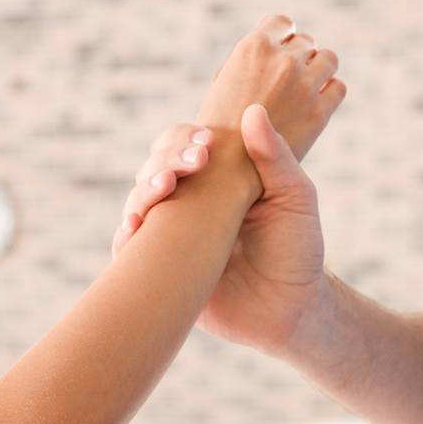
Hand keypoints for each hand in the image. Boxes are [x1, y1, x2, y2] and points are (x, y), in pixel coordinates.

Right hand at [116, 104, 331, 353]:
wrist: (289, 311)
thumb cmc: (298, 251)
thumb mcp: (295, 198)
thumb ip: (275, 157)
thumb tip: (253, 112)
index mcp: (218, 181)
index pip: (185, 147)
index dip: (183, 140)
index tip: (204, 145)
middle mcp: (190, 205)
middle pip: (155, 171)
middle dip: (162, 163)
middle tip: (185, 169)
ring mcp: (172, 238)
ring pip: (139, 206)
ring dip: (141, 194)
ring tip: (162, 192)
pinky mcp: (162, 271)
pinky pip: (130, 252)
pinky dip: (124, 238)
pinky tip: (132, 230)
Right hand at [197, 14, 344, 161]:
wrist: (226, 183)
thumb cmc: (216, 139)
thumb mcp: (220, 89)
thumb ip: (242, 67)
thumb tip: (263, 39)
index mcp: (252, 48)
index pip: (280, 24)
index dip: (278, 38)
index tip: (272, 58)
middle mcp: (281, 61)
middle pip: (304, 43)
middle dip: (295, 59)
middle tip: (276, 88)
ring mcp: (303, 85)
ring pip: (327, 59)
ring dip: (317, 71)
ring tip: (295, 97)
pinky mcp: (318, 114)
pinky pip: (337, 88)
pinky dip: (328, 92)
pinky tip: (309, 110)